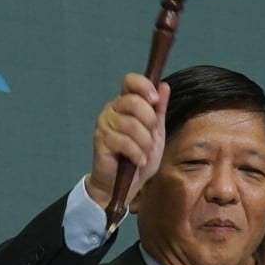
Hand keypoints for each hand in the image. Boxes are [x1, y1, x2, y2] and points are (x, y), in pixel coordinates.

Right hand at [84, 73, 169, 210]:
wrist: (126, 183)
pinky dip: (136, 153)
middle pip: (133, 101)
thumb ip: (159, 110)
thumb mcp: (156, 133)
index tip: (155, 100)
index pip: (130, 81)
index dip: (143, 86)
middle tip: (151, 137)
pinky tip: (138, 161)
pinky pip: (123, 141)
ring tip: (144, 153)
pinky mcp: (100, 140)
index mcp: (126, 103)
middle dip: (149, 121)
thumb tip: (164, 86)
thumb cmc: (140, 156)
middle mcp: (112, 109)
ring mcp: (104, 123)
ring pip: (131, 124)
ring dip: (144, 143)